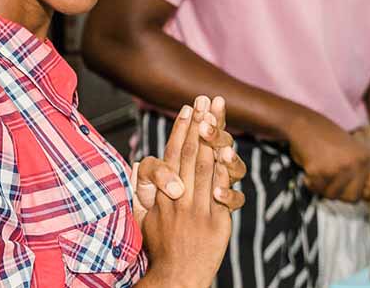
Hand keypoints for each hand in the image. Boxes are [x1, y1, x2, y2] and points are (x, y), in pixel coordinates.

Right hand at [140, 96, 232, 287]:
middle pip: (192, 153)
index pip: (172, 154)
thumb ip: (144, 190)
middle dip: (201, 124)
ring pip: (208, 167)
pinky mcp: (217, 223)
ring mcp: (199, 211)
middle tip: (208, 99)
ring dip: (215, 139)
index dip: (181, 129)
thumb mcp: (143, 216)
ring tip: (220, 116)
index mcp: (161, 195)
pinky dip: (227, 170)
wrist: (175, 277)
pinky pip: (223, 191)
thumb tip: (138, 165)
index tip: (188, 108)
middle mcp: (179, 199)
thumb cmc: (158, 247)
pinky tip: (231, 151)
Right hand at [287, 109, 369, 202]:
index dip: (365, 194)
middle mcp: (358, 163)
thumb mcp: (355, 152)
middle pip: (353, 198)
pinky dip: (310, 182)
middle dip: (340, 192)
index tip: (354, 189)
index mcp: (369, 158)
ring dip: (323, 187)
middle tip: (331, 177)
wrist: (305, 124)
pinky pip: (316, 189)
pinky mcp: (320, 171)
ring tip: (320, 169)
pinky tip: (311, 167)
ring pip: (333, 195)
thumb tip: (368, 198)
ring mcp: (339, 168)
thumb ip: (362, 172)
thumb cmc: (328, 138)